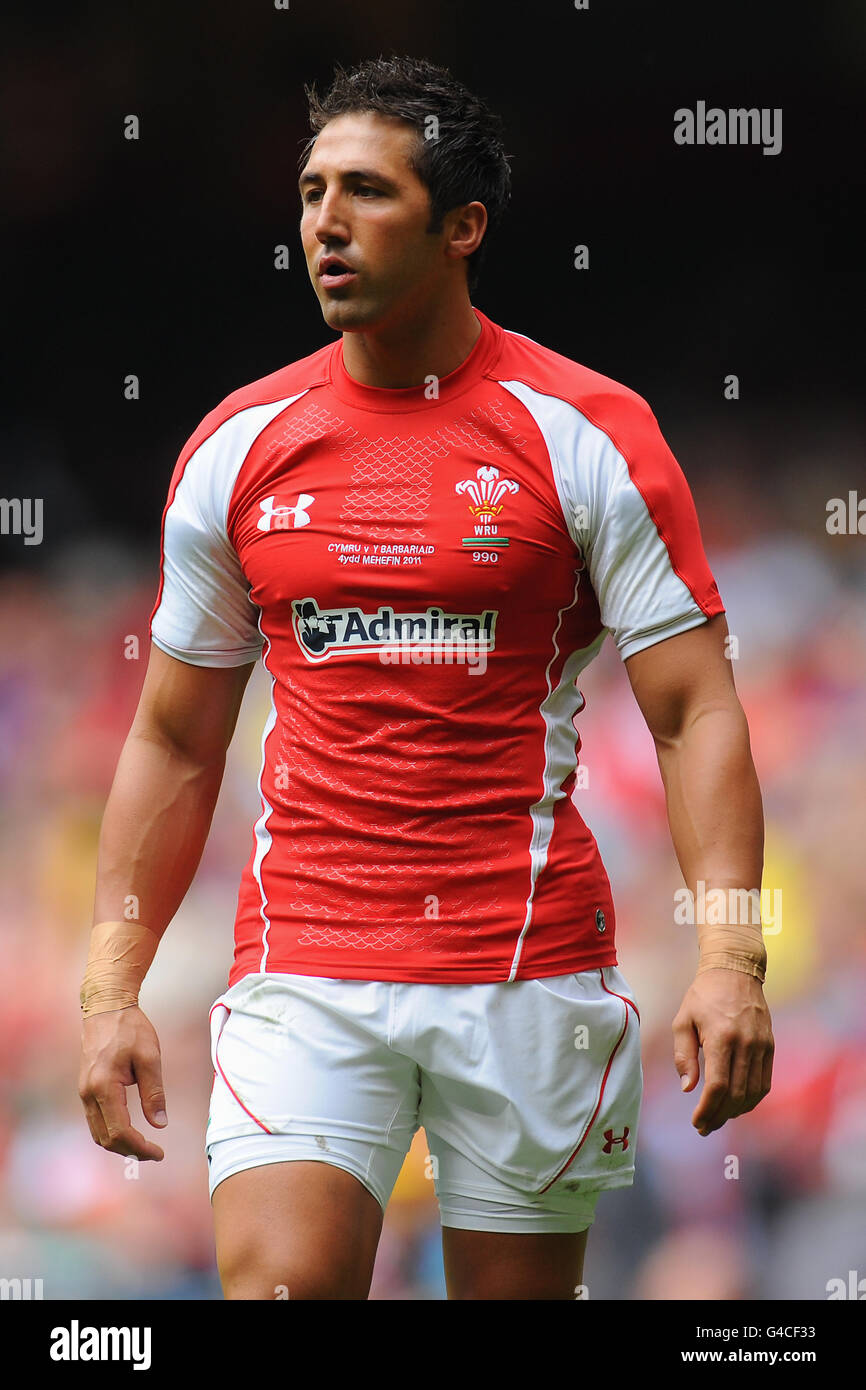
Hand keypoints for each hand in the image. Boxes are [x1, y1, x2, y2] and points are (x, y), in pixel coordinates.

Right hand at [79, 1005, 166, 1159]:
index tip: (159, 1153)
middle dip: (130, 1151)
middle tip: (154, 1153)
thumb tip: (160, 1124)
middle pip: (106, 1138)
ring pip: (98, 1133)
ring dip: (119, 1144)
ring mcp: (84, 1092)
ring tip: (144, 1146)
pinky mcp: (86, 1089)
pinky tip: (129, 1131)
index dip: (140, 1147)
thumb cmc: (130, 1029)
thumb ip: (154, 1092)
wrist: (106, 1008)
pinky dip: (111, 1133)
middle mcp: (89, 1094)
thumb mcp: (150, 1057)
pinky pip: (95, 1121)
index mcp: (104, 1087)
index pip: (120, 1131)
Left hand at [672, 970, 773, 1135]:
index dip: (707, 1109)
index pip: (718, 1085)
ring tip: (718, 1118)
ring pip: (753, 1092)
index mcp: (721, 1037)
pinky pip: (764, 1082)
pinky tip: (736, 1105)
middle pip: (736, 1094)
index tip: (697, 1122)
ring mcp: (761, 1046)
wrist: (735, 971)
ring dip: (736, 1112)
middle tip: (704, 1127)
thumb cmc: (703, 996)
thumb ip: (683, 1055)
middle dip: (719, 1116)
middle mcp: (745, 1044)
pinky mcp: (770, 1046)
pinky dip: (751, 1099)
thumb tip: (688, 1088)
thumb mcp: (683, 1020)